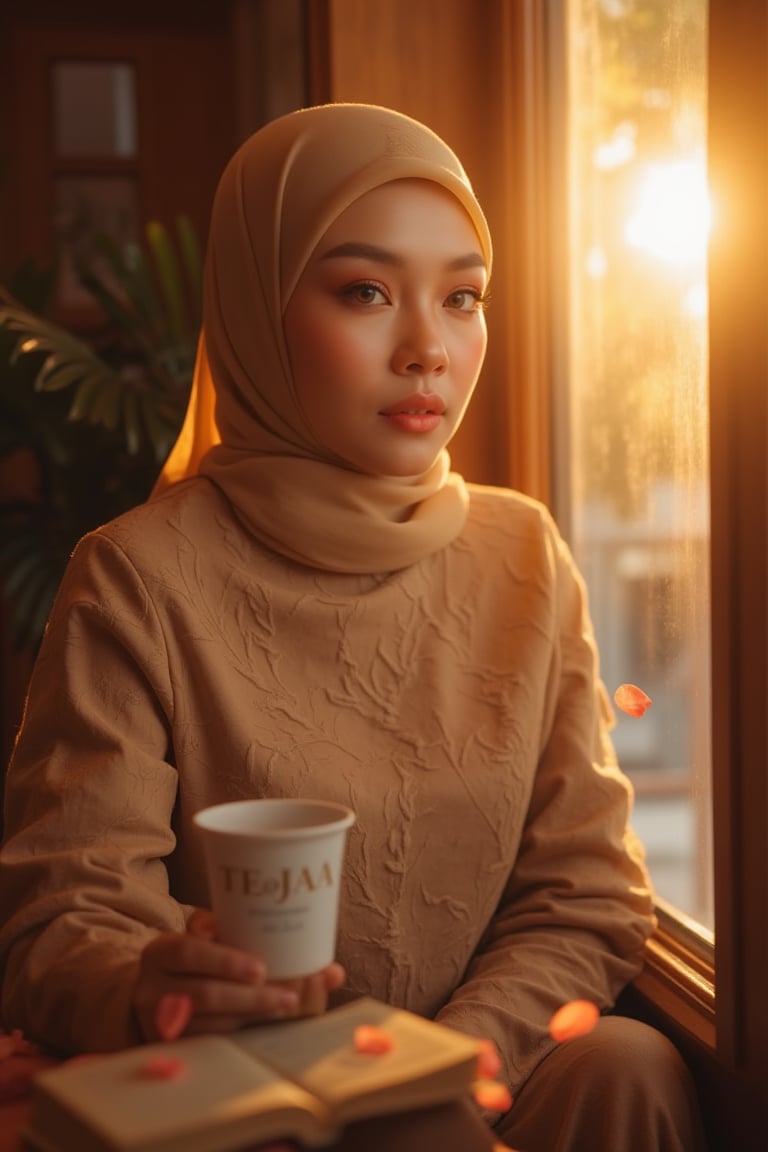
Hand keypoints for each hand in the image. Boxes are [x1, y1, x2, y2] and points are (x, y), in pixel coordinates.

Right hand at [133, 908, 344, 1041]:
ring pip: (210, 1024)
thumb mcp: (211, 937)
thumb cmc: (196, 957)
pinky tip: (264, 1028)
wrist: (152, 990)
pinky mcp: (168, 1047)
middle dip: (251, 997)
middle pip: (205, 994)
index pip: (190, 951)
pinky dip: (239, 1034)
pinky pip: (209, 1043)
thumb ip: (254, 937)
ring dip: (251, 1017)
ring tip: (284, 1010)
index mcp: (159, 951)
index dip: (225, 961)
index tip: (262, 968)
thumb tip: (332, 969)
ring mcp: (156, 1022)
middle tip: (290, 997)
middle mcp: (150, 987)